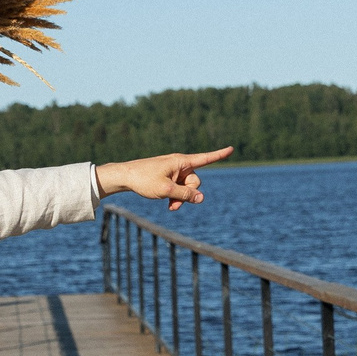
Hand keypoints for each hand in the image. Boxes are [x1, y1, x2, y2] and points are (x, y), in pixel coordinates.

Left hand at [97, 147, 234, 210]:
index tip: (232, 148)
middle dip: (189, 194)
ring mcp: (173, 171)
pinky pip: (178, 187)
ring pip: (187, 187)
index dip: (219, 155)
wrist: (125, 176)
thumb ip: (186, 194)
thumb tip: (202, 198)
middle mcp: (179, 164)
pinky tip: (167, 203)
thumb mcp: (166, 190)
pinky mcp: (167, 176)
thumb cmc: (144, 179)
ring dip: (181, 198)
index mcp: (181, 161)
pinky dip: (175, 196)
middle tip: (174, 205)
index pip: (205, 158)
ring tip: (169, 206)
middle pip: (195, 181)